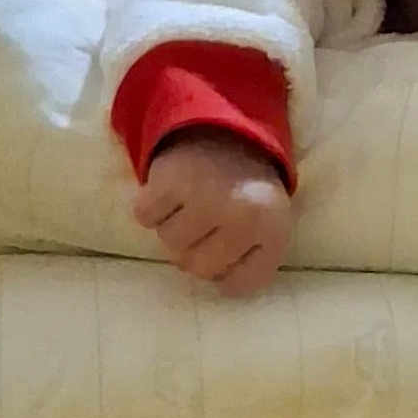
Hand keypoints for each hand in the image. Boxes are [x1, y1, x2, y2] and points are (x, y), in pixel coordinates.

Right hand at [133, 128, 291, 295]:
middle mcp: (242, 216)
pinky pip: (144, 217)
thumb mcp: (269, 229)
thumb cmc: (248, 190)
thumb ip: (252, 266)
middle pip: (197, 269)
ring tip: (191, 203)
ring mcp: (204, 197)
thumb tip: (219, 289)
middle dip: (196, 251)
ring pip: (169, 244)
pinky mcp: (170, 178)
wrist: (228, 128)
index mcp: (273, 230)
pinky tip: (172, 191)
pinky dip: (151, 208)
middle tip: (207, 222)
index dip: (227, 270)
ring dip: (174, 228)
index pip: (237, 286)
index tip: (232, 244)